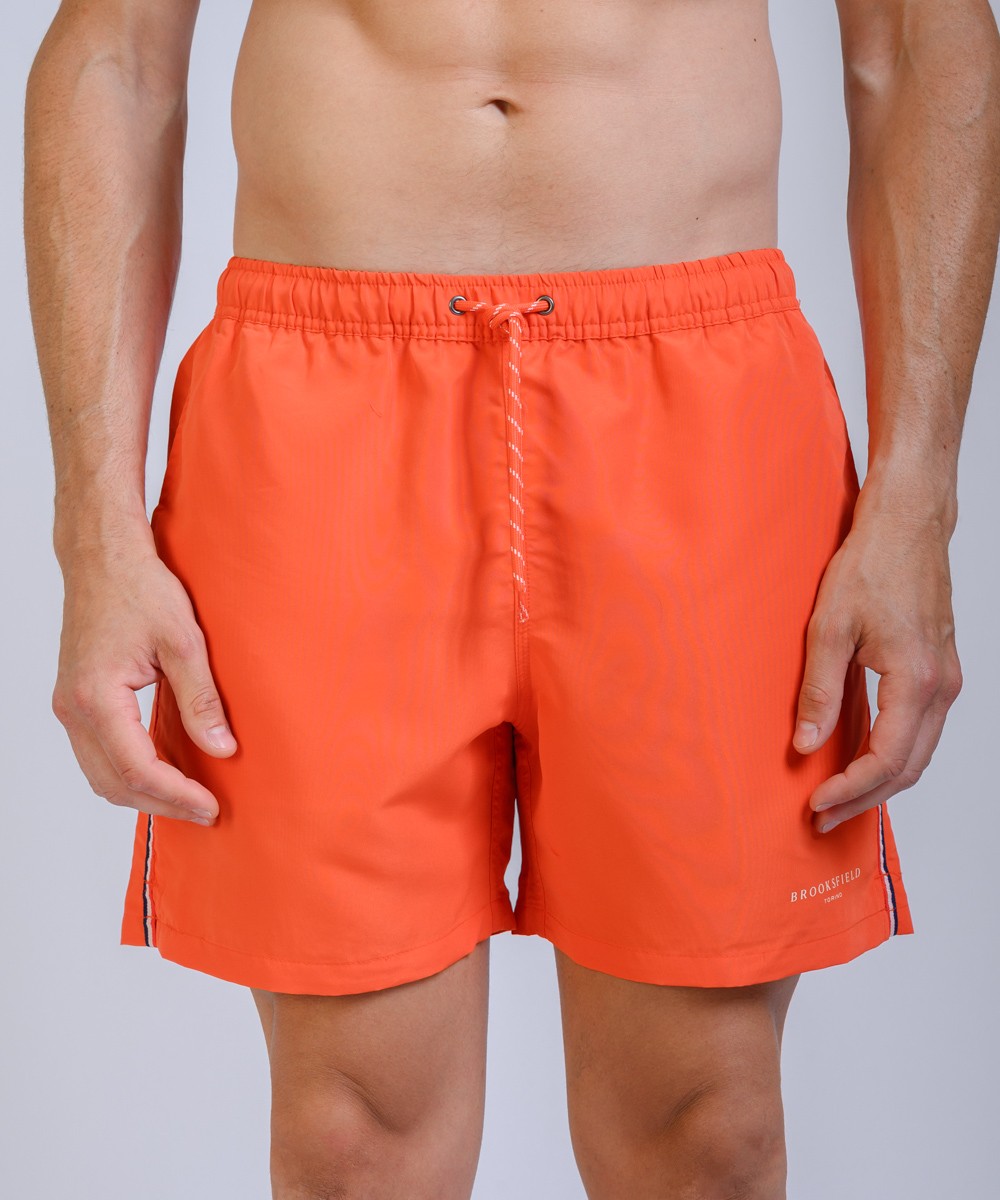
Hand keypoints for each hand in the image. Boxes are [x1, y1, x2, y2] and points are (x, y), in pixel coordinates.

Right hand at [51, 539, 236, 824]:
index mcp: (97, 697)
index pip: (138, 769)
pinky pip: (98, 755)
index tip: (211, 806)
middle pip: (114, 783)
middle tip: (207, 811)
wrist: (103, 558)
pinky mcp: (75, 701)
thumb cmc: (139, 588)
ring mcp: (70, 707)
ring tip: (189, 798)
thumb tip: (222, 749)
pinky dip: (129, 772)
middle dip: (161, 804)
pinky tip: (165, 770)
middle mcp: (74, 709)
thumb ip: (201, 699)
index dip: (177, 795)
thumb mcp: (184, 641)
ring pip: (101, 775)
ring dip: (143, 793)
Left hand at [792, 504, 962, 831]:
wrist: (908, 524)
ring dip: (880, 782)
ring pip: (918, 753)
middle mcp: (940, 686)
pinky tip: (861, 759)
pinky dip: (894, 756)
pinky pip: (921, 731)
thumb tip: (806, 743)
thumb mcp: (829, 628)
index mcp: (915, 679)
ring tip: (837, 797)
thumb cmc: (872, 564)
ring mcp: (945, 679)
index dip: (851, 790)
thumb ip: (819, 691)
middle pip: (908, 768)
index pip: (886, 759)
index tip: (817, 804)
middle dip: (864, 798)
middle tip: (823, 817)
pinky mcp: (939, 671)